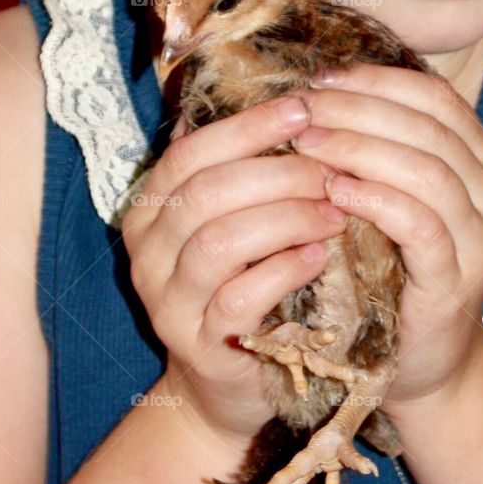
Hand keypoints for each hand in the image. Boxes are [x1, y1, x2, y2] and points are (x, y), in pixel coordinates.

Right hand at [121, 95, 347, 452]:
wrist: (226, 385)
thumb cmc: (241, 285)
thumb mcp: (232, 224)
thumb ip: (242, 173)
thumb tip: (289, 98)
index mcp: (151, 210)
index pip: (189, 153)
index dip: (247, 127)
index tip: (304, 108)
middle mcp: (147, 253)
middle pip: (204, 193)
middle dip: (277, 172)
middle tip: (332, 168)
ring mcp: (167, 303)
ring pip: (219, 242)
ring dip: (285, 218)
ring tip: (335, 211)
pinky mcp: (199, 348)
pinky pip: (238, 298)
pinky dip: (283, 271)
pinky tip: (318, 256)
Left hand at [292, 63, 482, 417]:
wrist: (421, 362)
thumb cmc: (394, 270)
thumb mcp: (392, 197)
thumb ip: (380, 147)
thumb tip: (321, 89)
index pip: (436, 98)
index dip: (377, 81)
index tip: (322, 79)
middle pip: (429, 127)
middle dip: (359, 109)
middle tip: (303, 108)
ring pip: (427, 170)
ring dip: (360, 148)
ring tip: (308, 143)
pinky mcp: (458, 279)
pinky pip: (420, 223)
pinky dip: (374, 199)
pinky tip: (333, 190)